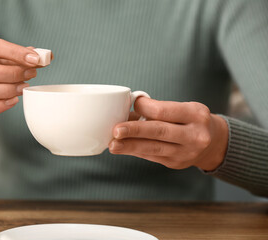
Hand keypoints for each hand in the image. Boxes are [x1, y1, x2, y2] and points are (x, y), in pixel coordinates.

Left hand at [109, 98, 228, 170]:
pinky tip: (122, 148)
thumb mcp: (183, 109)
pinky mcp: (176, 164)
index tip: (131, 103)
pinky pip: (151, 156)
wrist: (213, 144)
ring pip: (153, 148)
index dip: (145, 107)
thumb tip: (125, 108)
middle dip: (135, 130)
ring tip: (112, 144)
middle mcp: (194, 135)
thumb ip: (158, 109)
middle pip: (159, 131)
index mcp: (195, 114)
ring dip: (129, 146)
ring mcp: (185, 152)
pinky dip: (135, 151)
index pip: (165, 111)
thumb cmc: (191, 120)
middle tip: (116, 130)